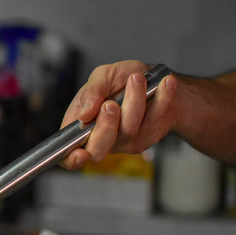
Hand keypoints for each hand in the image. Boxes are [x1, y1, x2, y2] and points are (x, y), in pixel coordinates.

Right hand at [59, 60, 177, 169]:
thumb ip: (91, 91)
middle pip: (98, 149)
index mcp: (81, 126)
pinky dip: (162, 100)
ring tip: (137, 79)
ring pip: (128, 131)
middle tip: (110, 104)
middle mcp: (101, 138)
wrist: (157, 80)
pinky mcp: (149, 137)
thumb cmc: (124, 79)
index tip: (80, 153)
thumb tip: (84, 114)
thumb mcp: (102, 75)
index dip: (72, 159)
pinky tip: (166, 84)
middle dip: (105, 127)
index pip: (68, 154)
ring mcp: (125, 141)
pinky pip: (154, 122)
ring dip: (134, 102)